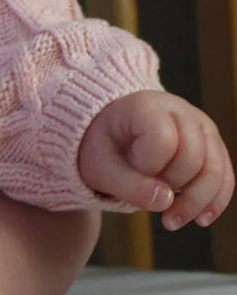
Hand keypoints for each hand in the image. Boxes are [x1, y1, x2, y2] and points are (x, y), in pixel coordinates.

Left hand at [79, 90, 234, 229]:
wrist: (111, 134)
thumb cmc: (104, 147)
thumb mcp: (101, 167)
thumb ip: (128, 185)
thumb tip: (166, 201)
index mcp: (144, 105)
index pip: (163, 139)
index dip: (149, 165)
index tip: (130, 166)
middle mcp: (177, 109)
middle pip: (194, 156)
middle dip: (173, 186)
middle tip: (147, 193)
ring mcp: (199, 124)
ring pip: (215, 169)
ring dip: (198, 202)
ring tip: (171, 221)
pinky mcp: (211, 143)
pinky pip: (225, 176)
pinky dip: (215, 201)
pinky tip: (199, 219)